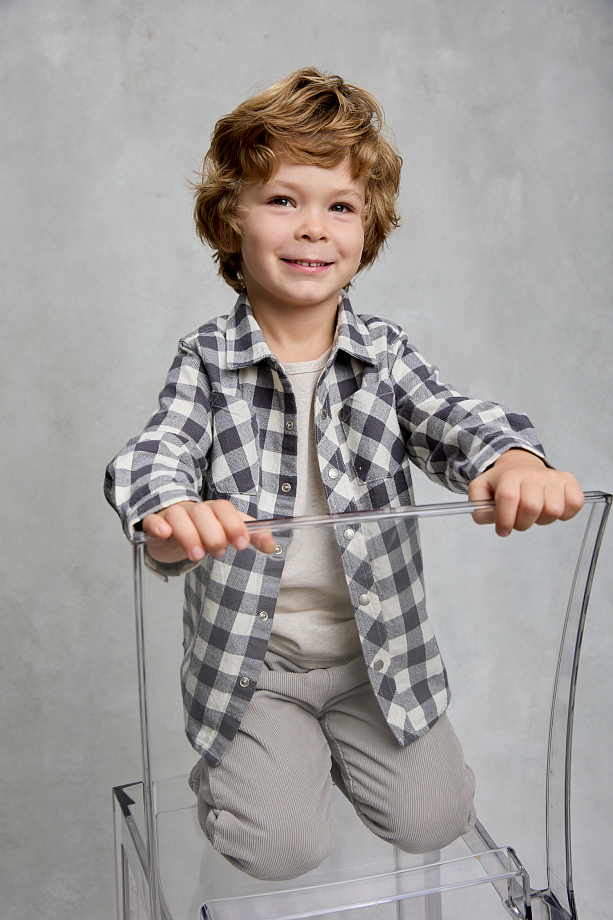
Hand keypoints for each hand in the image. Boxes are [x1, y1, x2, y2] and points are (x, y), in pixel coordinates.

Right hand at [141, 500, 275, 563]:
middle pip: (202, 513)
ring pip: (179, 515)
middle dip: (213, 533)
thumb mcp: (226, 532)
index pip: (224, 509)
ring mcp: (171, 515)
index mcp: (212, 510)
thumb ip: (250, 535)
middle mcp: (192, 509)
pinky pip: (152, 520)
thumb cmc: (201, 531)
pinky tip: (165, 533)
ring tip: (197, 555)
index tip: (242, 544)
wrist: (169, 532)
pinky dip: (158, 525)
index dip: (234, 524)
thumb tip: (272, 546)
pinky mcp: (154, 524)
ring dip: (189, 534)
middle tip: (219, 552)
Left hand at [468, 449, 583, 536]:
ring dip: (542, 520)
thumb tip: (491, 518)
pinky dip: (564, 514)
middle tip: (518, 520)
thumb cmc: (502, 482)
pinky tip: (550, 508)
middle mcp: (532, 474)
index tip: (502, 530)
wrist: (520, 464)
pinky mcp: (569, 481)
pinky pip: (574, 505)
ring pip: (553, 510)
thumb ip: (478, 507)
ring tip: (534, 512)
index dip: (505, 520)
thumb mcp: (480, 490)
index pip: (508, 498)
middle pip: (532, 508)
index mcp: (509, 476)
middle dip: (522, 523)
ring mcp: (553, 477)